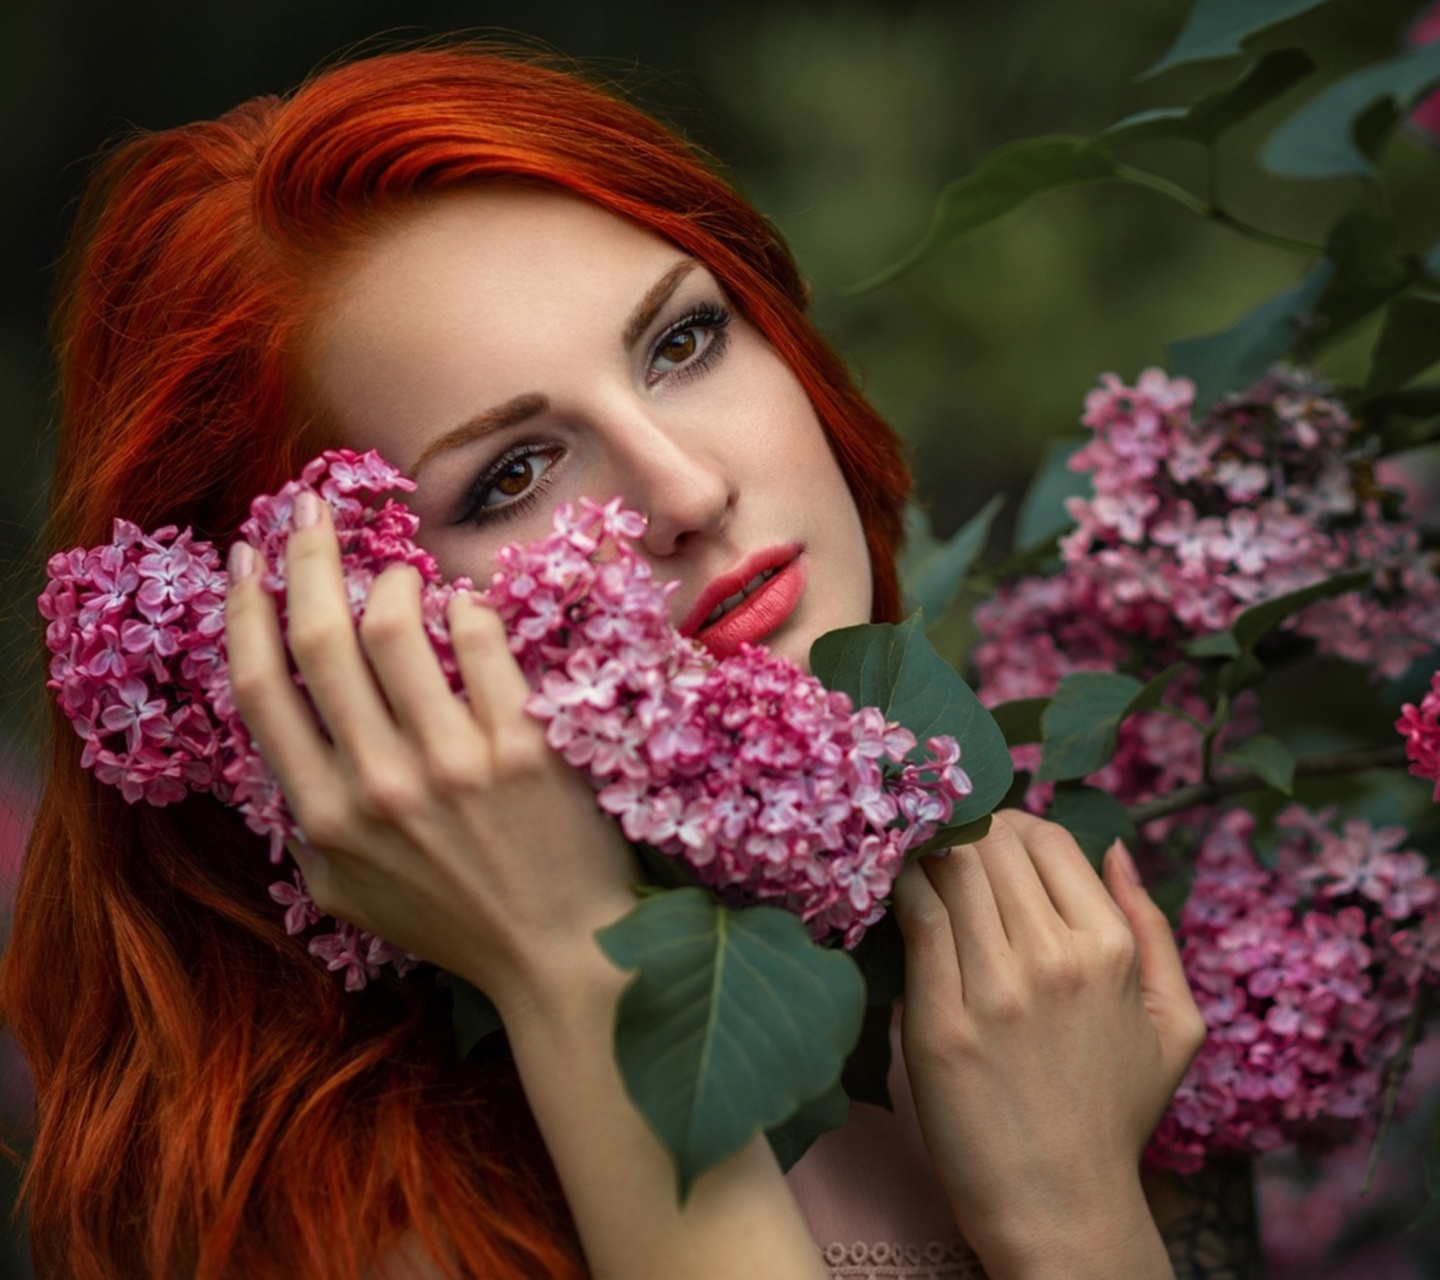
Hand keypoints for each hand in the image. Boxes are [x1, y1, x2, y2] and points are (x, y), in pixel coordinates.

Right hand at [223, 496, 637, 1007]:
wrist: (559, 951)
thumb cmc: (455, 918)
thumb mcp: (349, 892)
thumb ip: (306, 823)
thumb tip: (288, 743)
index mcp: (326, 818)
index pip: (262, 689)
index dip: (246, 610)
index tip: (248, 559)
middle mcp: (381, 784)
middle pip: (320, 638)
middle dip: (306, 556)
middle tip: (309, 511)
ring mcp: (455, 762)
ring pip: (394, 624)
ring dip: (389, 578)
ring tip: (399, 573)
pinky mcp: (525, 745)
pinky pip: (480, 640)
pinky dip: (464, 610)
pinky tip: (464, 611)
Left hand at [891, 811, 1203, 1278]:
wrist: (1061, 1205)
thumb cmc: (1114, 1114)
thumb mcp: (1174, 1024)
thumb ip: (1153, 928)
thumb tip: (1117, 850)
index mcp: (1109, 950)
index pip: (1048, 838)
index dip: (1011, 826)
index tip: (986, 839)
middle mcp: (1054, 958)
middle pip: (993, 843)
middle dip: (964, 831)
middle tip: (942, 844)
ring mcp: (995, 990)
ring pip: (950, 869)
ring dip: (927, 852)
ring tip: (914, 861)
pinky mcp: (939, 1023)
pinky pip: (914, 920)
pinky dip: (899, 890)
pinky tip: (892, 892)